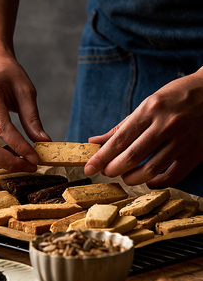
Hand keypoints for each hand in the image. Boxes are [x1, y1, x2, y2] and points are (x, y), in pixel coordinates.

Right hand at [0, 56, 50, 170]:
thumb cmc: (8, 75)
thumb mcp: (26, 90)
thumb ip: (32, 117)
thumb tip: (44, 142)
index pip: (1, 127)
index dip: (19, 146)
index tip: (35, 159)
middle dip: (7, 162)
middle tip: (29, 166)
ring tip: (19, 159)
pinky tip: (7, 155)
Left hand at [85, 67, 202, 188]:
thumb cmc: (174, 97)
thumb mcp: (146, 105)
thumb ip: (120, 127)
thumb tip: (94, 141)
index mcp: (150, 110)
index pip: (119, 140)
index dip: (101, 157)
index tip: (88, 168)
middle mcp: (166, 124)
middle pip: (132, 156)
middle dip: (113, 169)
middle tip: (107, 172)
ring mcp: (183, 139)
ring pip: (151, 169)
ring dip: (132, 178)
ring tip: (125, 176)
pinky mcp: (196, 152)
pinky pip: (173, 176)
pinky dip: (156, 183)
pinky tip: (148, 181)